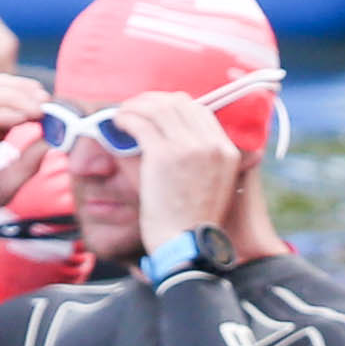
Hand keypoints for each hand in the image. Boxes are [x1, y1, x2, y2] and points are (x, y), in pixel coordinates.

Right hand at [0, 77, 52, 252]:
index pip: (9, 99)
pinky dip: (0, 115)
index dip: (32, 98)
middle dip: (26, 91)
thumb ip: (30, 161)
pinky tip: (20, 119)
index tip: (55, 106)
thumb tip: (54, 139)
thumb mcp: (7, 183)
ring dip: (17, 99)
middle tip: (48, 102)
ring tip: (38, 110)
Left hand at [122, 92, 248, 252]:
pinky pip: (141, 123)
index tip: (157, 111)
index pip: (200, 110)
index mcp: (226, 150)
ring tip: (122, 115)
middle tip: (136, 108)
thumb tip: (183, 140)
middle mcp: (210, 144)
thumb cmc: (193, 222)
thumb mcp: (215, 185)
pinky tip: (117, 124)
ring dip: (136, 107)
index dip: (174, 106)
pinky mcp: (163, 155)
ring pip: (157, 108)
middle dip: (153, 101)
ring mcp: (187, 147)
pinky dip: (126, 118)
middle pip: (179, 103)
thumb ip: (207, 160)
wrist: (185, 244)